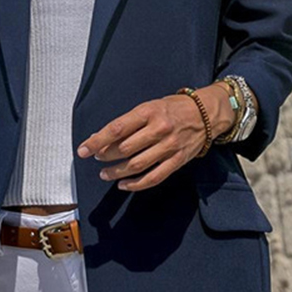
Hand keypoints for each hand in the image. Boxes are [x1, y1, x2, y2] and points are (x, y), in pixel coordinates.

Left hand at [76, 84, 235, 191]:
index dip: (97, 141)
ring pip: (137, 165)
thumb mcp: (149, 106)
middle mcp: (159, 129)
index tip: (84, 149)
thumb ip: (128, 122)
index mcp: (149, 112)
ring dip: (116, 172)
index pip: (116, 129)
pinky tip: (123, 184)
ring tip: (105, 173)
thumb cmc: (173, 109)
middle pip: (124, 148)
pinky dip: (136, 184)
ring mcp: (170, 146)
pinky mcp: (178, 161)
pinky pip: (154, 177)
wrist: (207, 113)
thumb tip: (102, 137)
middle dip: (105, 156)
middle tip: (96, 158)